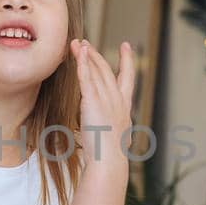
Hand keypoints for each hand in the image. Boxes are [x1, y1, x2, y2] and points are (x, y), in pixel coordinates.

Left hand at [72, 39, 134, 168]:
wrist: (108, 162)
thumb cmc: (109, 157)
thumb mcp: (115, 140)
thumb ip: (112, 130)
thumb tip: (112, 135)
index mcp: (124, 108)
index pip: (127, 79)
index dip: (127, 61)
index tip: (127, 46)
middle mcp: (118, 100)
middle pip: (108, 71)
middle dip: (97, 55)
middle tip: (87, 43)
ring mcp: (107, 100)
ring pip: (96, 71)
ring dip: (86, 55)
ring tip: (78, 43)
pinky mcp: (93, 102)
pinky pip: (86, 78)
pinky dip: (83, 63)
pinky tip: (79, 52)